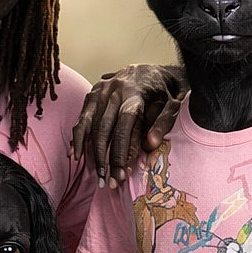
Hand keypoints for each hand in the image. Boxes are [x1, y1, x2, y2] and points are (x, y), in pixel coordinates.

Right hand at [71, 64, 184, 187]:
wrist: (157, 68)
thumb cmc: (168, 90)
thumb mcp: (175, 104)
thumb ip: (164, 122)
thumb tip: (151, 144)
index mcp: (135, 92)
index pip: (123, 127)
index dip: (120, 153)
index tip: (121, 176)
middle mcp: (114, 90)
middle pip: (103, 130)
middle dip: (103, 160)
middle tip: (107, 183)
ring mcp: (101, 90)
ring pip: (89, 125)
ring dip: (90, 153)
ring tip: (95, 176)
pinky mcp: (94, 93)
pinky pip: (82, 118)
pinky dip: (78, 138)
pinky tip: (77, 156)